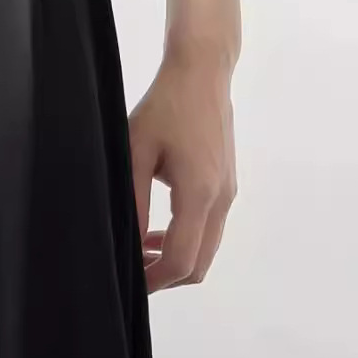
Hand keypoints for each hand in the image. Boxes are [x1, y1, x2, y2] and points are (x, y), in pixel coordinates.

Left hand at [128, 49, 236, 291]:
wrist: (201, 75)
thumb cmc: (164, 108)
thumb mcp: (136, 151)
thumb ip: (134, 201)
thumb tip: (131, 241)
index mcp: (199, 194)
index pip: (183, 260)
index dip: (155, 280)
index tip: (129, 282)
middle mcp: (221, 200)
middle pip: (199, 264)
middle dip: (165, 277)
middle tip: (131, 271)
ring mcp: (228, 193)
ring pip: (206, 249)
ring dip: (175, 258)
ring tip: (139, 250)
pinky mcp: (226, 185)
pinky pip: (209, 229)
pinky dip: (186, 240)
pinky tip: (156, 230)